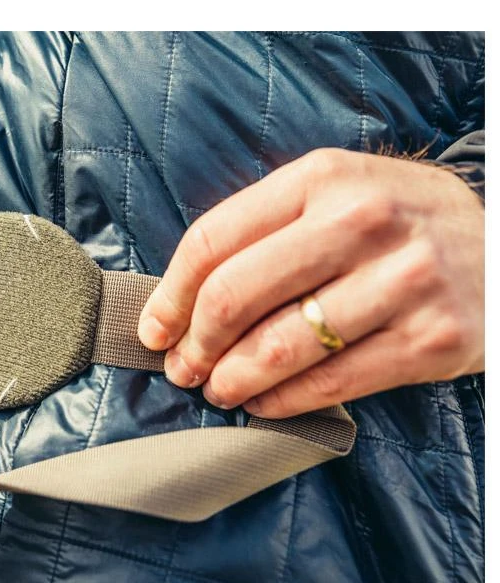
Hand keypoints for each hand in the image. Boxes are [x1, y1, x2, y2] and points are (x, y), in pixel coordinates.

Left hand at [138, 148, 484, 417]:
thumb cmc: (397, 223)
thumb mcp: (336, 194)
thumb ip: (265, 231)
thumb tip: (181, 299)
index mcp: (321, 179)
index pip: (213, 241)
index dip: (169, 295)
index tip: (153, 329)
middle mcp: (361, 221)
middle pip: (234, 296)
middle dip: (194, 345)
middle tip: (182, 368)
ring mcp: (401, 281)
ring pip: (277, 347)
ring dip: (230, 380)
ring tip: (217, 390)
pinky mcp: (429, 339)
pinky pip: (329, 382)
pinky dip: (279, 401)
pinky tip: (261, 403)